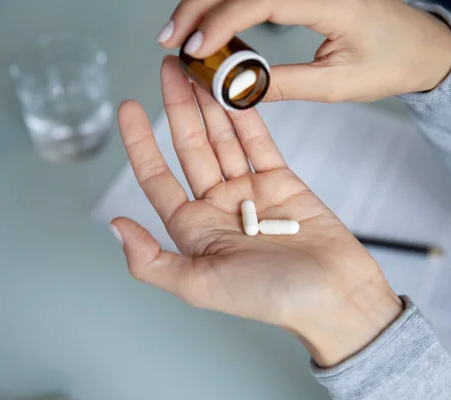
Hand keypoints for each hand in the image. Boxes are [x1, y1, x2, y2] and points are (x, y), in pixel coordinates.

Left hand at [113, 57, 401, 366]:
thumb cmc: (270, 298)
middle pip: (191, 148)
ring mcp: (250, 192)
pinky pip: (258, 143)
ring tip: (201, 70)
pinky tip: (235, 93)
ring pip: (224, 139)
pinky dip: (247, 118)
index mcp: (195, 229)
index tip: (128, 106)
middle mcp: (218, 207)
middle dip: (178, 108)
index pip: (157, 178)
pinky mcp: (281, 182)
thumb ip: (152, 262)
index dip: (140, 143)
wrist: (335, 295)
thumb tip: (115, 228)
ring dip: (211, 105)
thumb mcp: (200, 286)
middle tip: (171, 68)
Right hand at [157, 0, 450, 101]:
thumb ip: (284, 84)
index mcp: (331, 0)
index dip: (219, 23)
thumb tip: (236, 90)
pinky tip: (211, 27)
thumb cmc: (390, 61)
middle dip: (198, 7)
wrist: (421, 44)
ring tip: (182, 35)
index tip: (192, 50)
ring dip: (206, 4)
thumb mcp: (337, 83)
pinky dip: (227, 6)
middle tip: (170, 39)